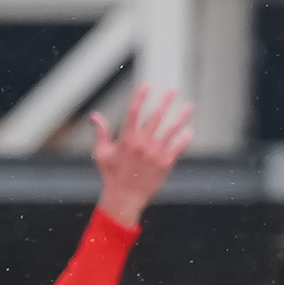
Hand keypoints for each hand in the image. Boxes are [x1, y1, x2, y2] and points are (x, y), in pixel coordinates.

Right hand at [90, 85, 194, 227]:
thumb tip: (94, 116)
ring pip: (171, 130)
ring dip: (181, 117)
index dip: (140, 97)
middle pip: (156, 117)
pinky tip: (188, 132)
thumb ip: (101, 133)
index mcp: (127, 139)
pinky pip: (177, 148)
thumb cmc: (112, 176)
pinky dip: (183, 139)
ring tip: (189, 107)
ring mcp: (156, 153)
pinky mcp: (165, 164)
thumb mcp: (102, 154)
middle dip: (165, 101)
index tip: (147, 85)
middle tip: (173, 90)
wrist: (124, 199)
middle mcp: (143, 144)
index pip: (134, 112)